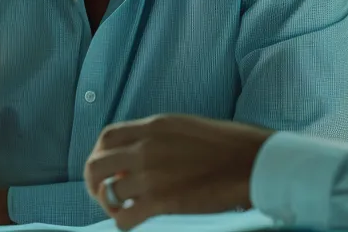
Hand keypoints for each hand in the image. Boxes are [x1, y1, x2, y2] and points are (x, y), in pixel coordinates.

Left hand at [83, 114, 275, 229]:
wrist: (253, 161)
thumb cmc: (229, 146)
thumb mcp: (185, 127)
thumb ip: (158, 137)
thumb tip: (139, 154)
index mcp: (153, 126)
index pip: (107, 137)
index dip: (101, 154)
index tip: (111, 168)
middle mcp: (146, 147)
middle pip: (96, 164)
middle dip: (95, 182)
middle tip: (104, 194)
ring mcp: (151, 174)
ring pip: (109, 192)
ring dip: (112, 204)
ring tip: (126, 209)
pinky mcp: (161, 201)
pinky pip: (124, 217)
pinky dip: (124, 222)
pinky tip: (135, 221)